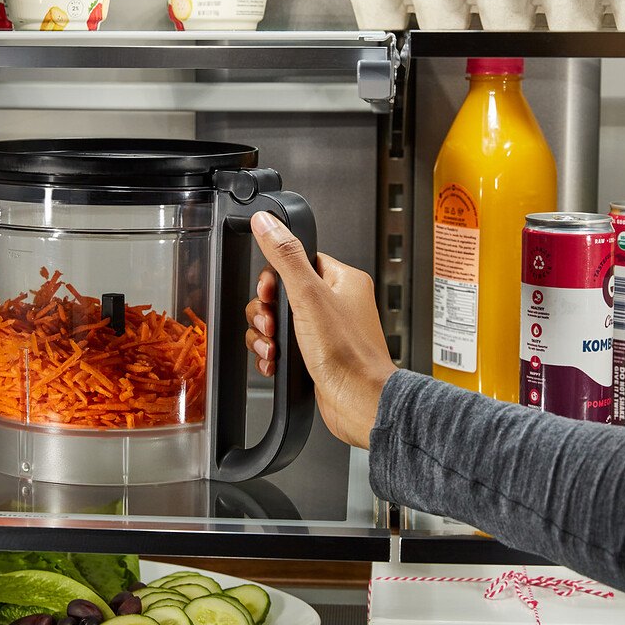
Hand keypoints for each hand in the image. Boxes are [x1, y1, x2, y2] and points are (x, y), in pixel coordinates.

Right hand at [246, 211, 397, 449]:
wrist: (359, 402)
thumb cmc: (348, 354)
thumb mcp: (308, 295)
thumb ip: (285, 255)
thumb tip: (267, 222)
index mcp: (343, 281)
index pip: (298, 261)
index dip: (275, 278)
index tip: (270, 292)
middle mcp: (337, 304)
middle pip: (281, 293)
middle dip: (266, 312)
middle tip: (272, 323)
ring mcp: (326, 331)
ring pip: (278, 322)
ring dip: (265, 335)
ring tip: (273, 346)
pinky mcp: (316, 356)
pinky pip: (282, 346)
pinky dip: (272, 354)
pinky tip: (275, 361)